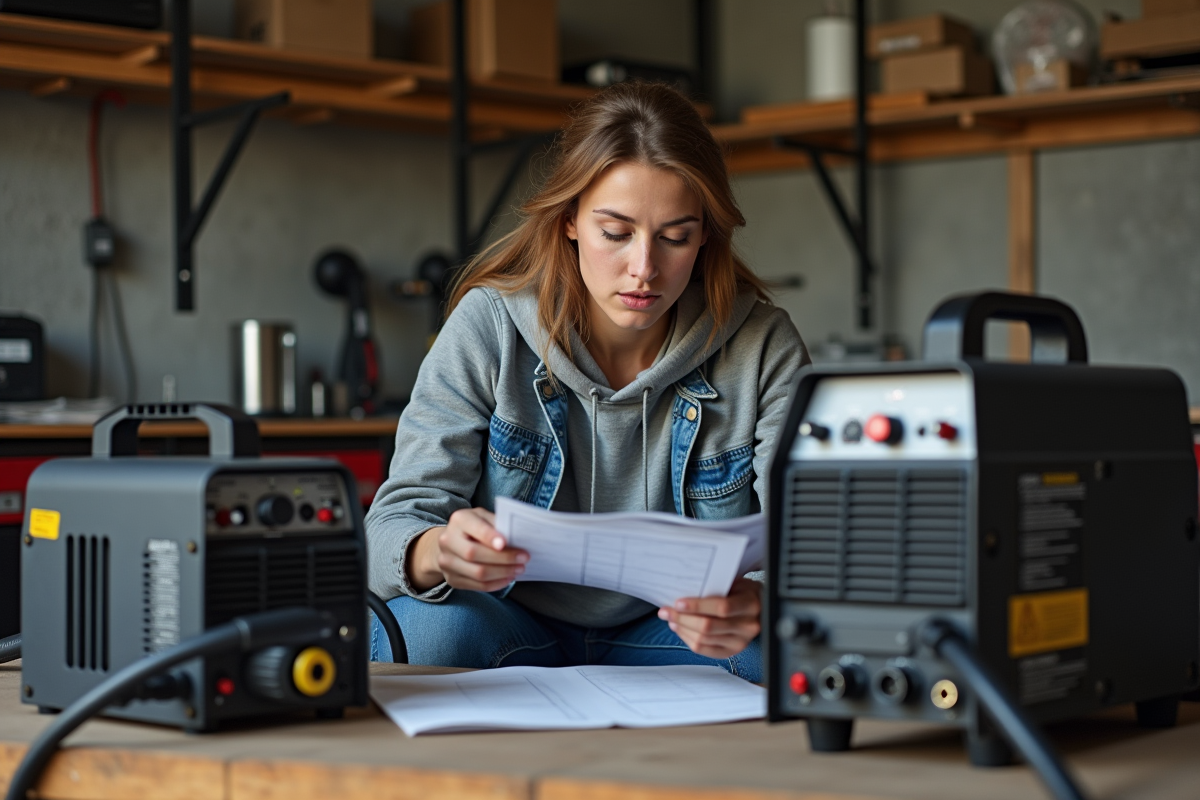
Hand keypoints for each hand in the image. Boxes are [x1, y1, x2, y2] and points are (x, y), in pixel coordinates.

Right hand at [408, 507, 527, 591]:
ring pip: (477, 573)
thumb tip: (517, 537)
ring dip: (502, 573)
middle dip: (503, 558)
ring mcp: (447, 562)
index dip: (489, 537)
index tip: (505, 543)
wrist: (450, 542)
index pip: (474, 529)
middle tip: (524, 558)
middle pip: (474, 554)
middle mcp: (447, 541)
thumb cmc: (474, 527)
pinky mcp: (452, 579)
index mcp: (459, 520)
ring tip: (518, 569)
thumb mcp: (484, 517)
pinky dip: (496, 583)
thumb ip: (496, 524)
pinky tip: (508, 578)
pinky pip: (477, 586)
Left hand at [658, 578, 761, 658]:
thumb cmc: (744, 592)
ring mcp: (740, 642)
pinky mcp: (731, 652)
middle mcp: (748, 626)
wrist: (761, 607)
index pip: (721, 608)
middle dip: (682, 619)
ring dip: (682, 629)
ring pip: (704, 640)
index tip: (678, 603)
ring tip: (671, 619)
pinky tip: (681, 629)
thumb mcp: (735, 583)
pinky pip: (704, 650)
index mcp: (750, 605)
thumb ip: (715, 588)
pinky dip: (688, 639)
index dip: (697, 606)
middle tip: (666, 611)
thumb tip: (684, 591)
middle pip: (708, 627)